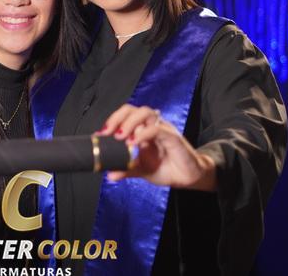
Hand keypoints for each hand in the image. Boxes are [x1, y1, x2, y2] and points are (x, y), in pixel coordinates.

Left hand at [98, 105, 216, 190]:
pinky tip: (134, 143)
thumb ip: (126, 169)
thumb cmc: (166, 168)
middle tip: (108, 133)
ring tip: (120, 136)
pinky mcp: (173, 137)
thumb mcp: (141, 170)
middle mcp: (152, 125)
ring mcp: (163, 129)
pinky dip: (144, 133)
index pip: (126, 115)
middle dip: (117, 118)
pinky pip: (157, 129)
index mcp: (143, 130)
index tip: (100, 134)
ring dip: (130, 122)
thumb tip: (110, 174)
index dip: (112, 120)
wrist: (187, 178)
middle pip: (134, 110)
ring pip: (146, 113)